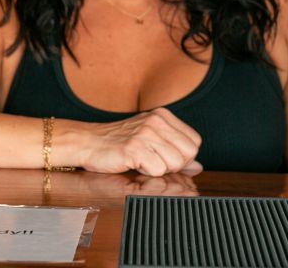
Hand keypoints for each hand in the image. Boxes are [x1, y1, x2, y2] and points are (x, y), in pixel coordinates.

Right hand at [79, 107, 201, 176]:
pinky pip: (157, 170)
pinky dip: (147, 173)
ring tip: (142, 160)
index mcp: (163, 115)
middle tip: (153, 160)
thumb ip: (175, 149)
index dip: (183, 156)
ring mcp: (145, 133)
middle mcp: (156, 121)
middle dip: (174, 165)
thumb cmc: (118, 141)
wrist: (88, 142)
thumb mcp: (150, 138)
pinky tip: (134, 164)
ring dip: (159, 169)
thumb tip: (198, 165)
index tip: (165, 156)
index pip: (194, 141)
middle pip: (188, 153)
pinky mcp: (134, 148)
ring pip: (175, 163)